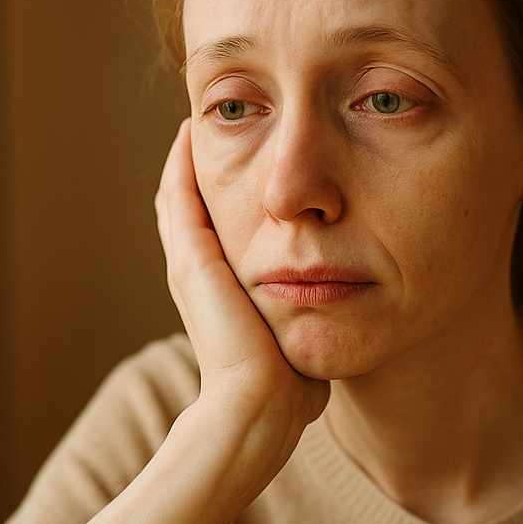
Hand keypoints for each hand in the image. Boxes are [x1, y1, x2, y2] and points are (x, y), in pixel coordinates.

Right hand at [155, 120, 328, 451]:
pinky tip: (192, 129)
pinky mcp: (191, 261)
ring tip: (202, 114)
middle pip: (191, 205)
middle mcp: (199, 275)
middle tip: (217, 119)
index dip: (229, 193)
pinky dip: (181, 162)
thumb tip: (344, 311)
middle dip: (205, 164)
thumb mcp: (301, 337)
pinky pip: (178, 196)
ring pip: (179, 194)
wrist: (261, 409)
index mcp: (223, 292)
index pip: (216, 230)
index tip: (249, 159)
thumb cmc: (290, 390)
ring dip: (188, 155)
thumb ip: (311, 317)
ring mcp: (188, 266)